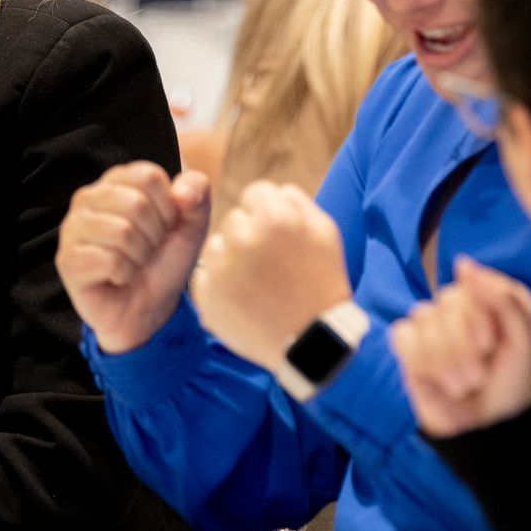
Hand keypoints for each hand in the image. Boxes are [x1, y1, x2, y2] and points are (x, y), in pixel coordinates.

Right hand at [56, 162, 211, 353]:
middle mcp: (89, 197)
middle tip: (147, 250)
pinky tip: (117, 277)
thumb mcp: (192, 224)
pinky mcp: (67, 259)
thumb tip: (182, 192)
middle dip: (154, 236)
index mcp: (117, 181)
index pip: (148, 176)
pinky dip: (123, 274)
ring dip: (139, 256)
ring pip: (122, 232)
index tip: (164, 227)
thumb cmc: (164, 262)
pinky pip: (107, 260)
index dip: (167, 208)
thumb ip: (197, 192)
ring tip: (133, 263)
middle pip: (136, 204)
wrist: (150, 308)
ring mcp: (73, 227)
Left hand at [189, 181, 352, 372]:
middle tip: (270, 264)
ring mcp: (221, 268)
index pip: (254, 194)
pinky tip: (244, 298)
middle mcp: (242, 238)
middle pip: (233, 220)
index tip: (277, 236)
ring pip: (215, 246)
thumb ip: (296, 201)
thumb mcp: (325, 232)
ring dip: (230, 258)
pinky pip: (205, 275)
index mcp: (274, 217)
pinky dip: (220, 284)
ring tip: (257, 283)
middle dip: (249, 235)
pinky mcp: (206, 295)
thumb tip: (274, 190)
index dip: (267, 213)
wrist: (311, 341)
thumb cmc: (322, 283)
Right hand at [395, 257, 530, 438]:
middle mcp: (464, 311)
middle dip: (464, 344)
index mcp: (496, 303)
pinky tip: (437, 383)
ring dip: (445, 360)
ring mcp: (435, 329)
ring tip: (462, 387)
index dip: (483, 316)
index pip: (477, 283)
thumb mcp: (525, 343)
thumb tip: (462, 264)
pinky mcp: (411, 349)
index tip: (493, 346)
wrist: (487, 434)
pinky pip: (403, 335)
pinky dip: (422, 363)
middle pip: (449, 300)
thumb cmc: (513, 389)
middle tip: (479, 376)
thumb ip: (503, 299)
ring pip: (424, 317)